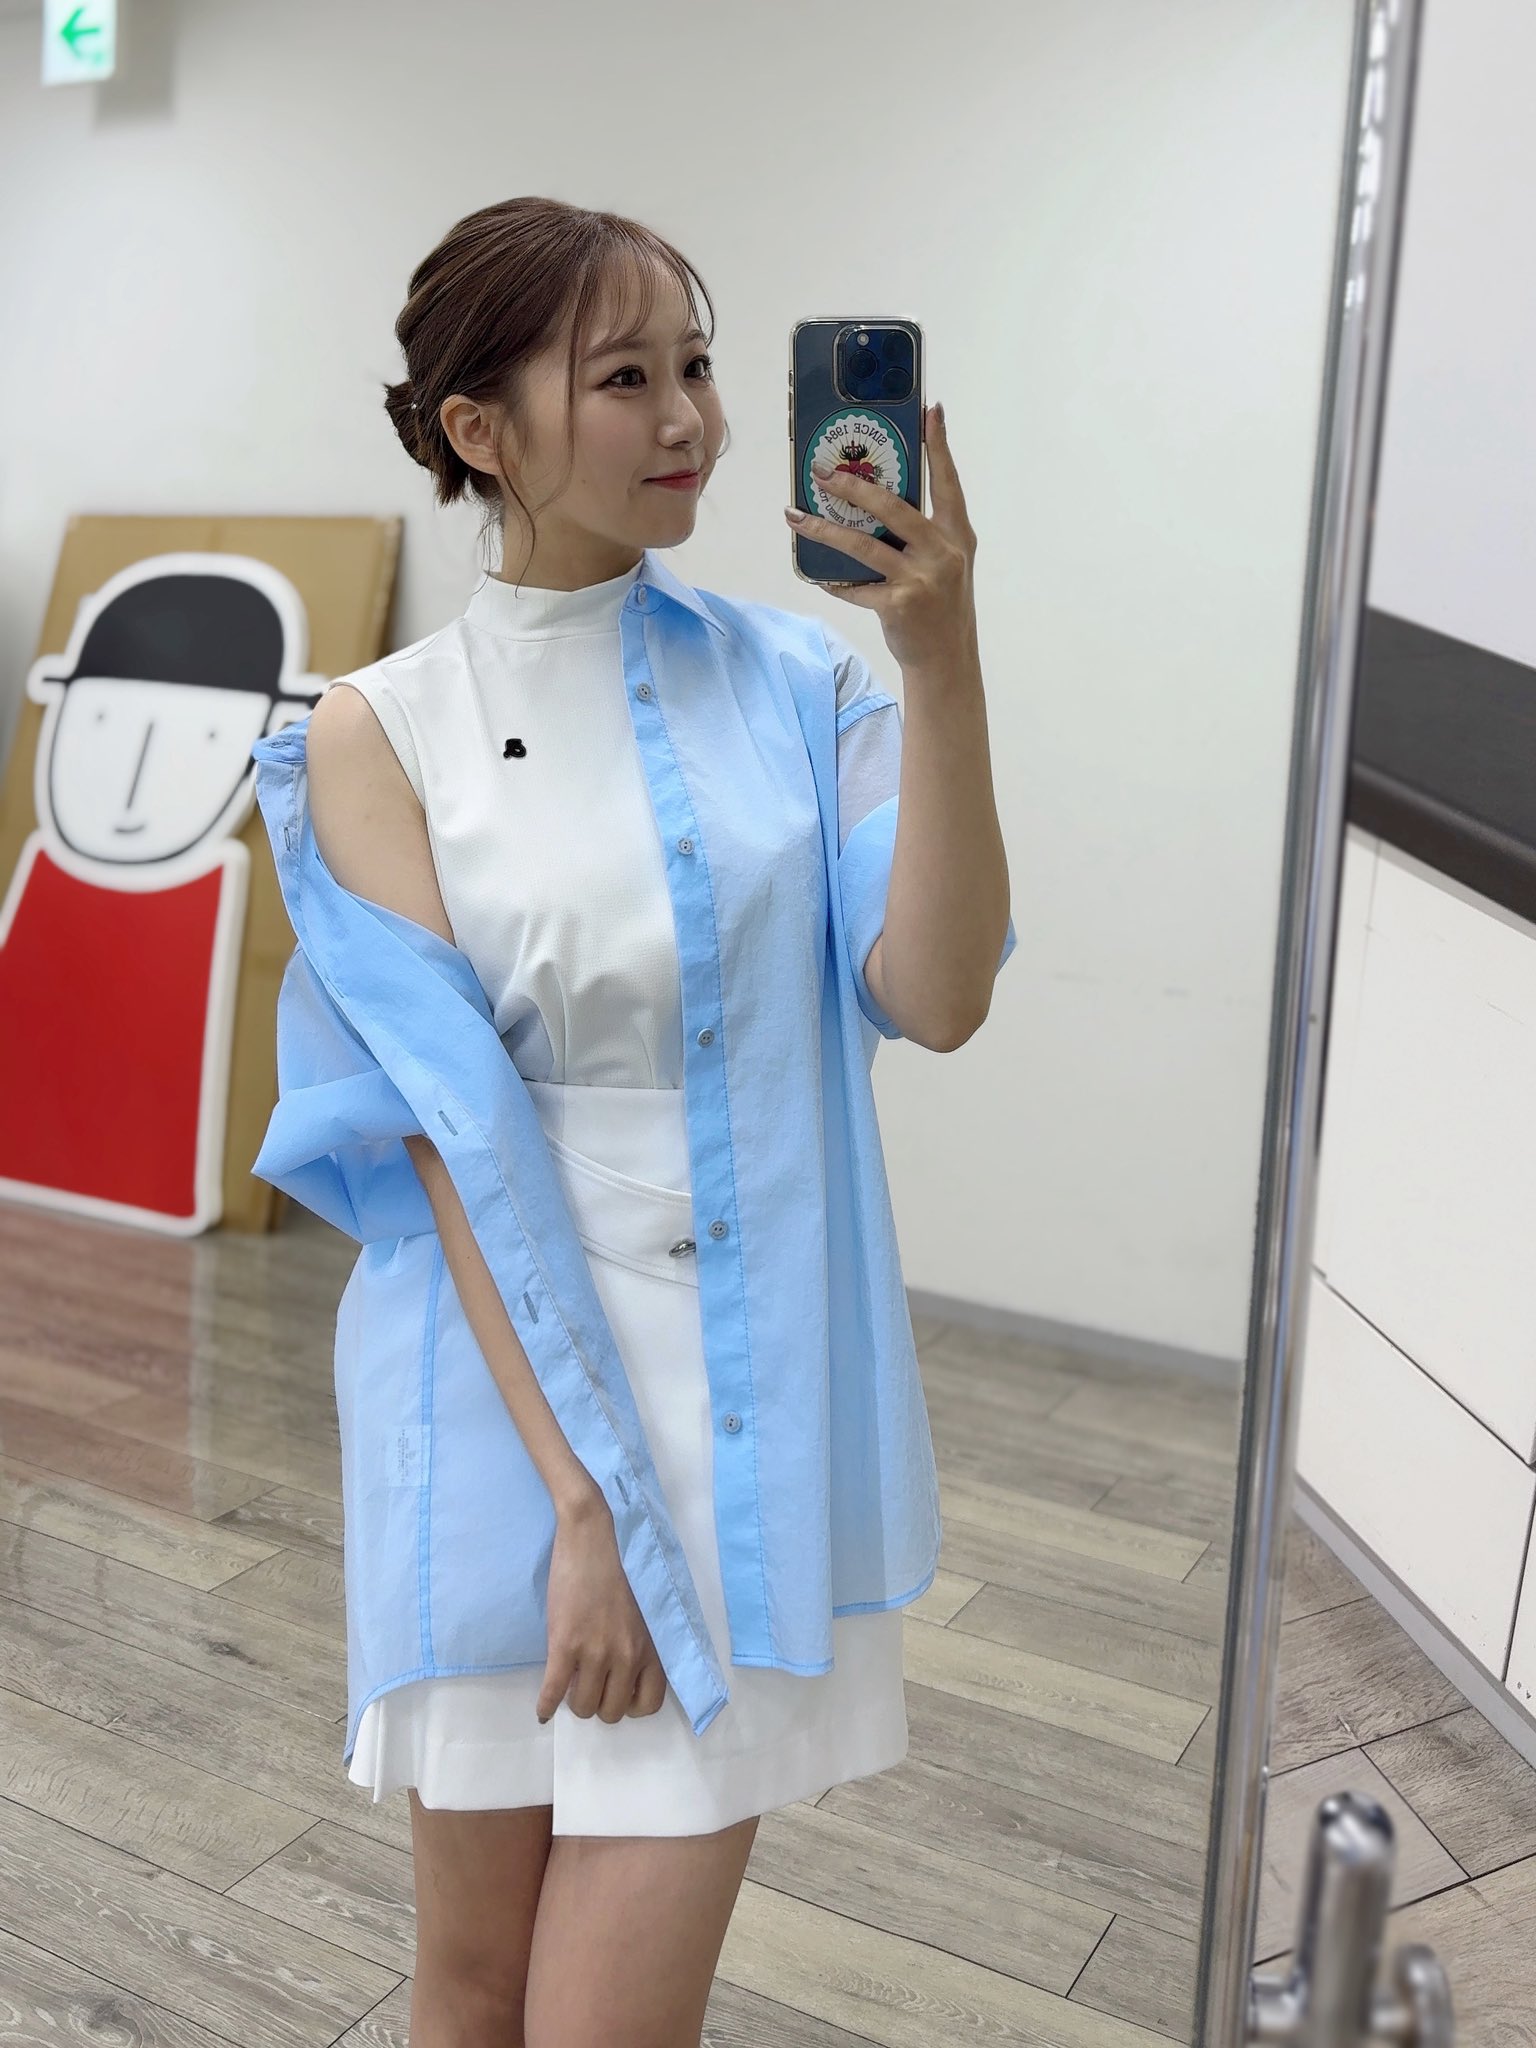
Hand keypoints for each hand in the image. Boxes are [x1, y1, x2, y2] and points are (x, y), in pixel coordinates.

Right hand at [536, 1494, 669, 1724]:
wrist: (593, 1536)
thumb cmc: (622, 1566)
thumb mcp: (646, 1612)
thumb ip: (642, 1645)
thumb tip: (627, 1675)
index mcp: (651, 1647)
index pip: (649, 1704)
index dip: (630, 1704)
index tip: (617, 1692)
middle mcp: (627, 1655)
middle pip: (613, 1711)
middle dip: (600, 1702)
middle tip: (589, 1684)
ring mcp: (595, 1651)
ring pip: (583, 1706)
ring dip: (574, 1701)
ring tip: (569, 1685)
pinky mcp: (565, 1643)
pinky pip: (552, 1691)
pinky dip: (545, 1706)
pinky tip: (542, 1710)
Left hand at [785, 400, 978, 674]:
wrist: (947, 661)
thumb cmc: (942, 607)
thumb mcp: (947, 564)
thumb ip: (924, 534)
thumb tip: (877, 503)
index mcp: (958, 535)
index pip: (948, 482)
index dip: (940, 446)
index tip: (932, 411)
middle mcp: (943, 552)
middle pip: (892, 507)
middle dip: (853, 487)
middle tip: (821, 472)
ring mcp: (921, 579)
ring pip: (863, 546)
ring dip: (825, 530)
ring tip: (796, 517)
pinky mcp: (899, 605)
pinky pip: (855, 587)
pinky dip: (835, 582)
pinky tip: (820, 577)